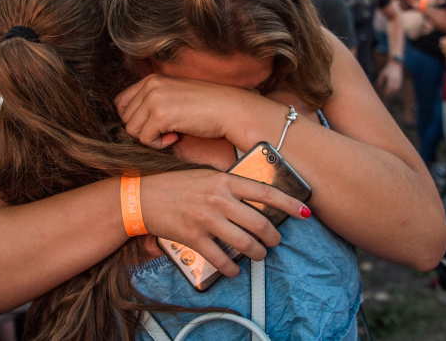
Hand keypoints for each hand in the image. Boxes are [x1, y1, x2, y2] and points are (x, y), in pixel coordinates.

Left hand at [115, 74, 239, 148]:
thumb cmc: (204, 107)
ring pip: (132, 129)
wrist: (230, 109)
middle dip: (143, 129)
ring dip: (150, 138)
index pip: (121, 102)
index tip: (152, 124)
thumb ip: (151, 101)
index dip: (133, 118)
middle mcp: (150, 85)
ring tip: (171, 133)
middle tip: (166, 130)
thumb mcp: (173, 95)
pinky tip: (176, 136)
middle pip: (126, 118)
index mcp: (151, 79)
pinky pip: (145, 139)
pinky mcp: (161, 114)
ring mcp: (155, 99)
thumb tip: (129, 122)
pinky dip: (159, 144)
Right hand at [141, 169, 310, 276]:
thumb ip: (227, 185)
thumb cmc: (173, 185)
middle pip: (259, 223)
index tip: (304, 212)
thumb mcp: (204, 176)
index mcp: (223, 180)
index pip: (264, 191)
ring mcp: (206, 220)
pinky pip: (222, 259)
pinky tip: (235, 269)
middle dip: (273, 237)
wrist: (142, 197)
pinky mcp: (194, 238)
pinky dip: (232, 268)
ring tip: (258, 254)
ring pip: (245, 243)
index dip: (288, 203)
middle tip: (274, 241)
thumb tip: (252, 200)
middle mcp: (218, 200)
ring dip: (257, 253)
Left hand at [376, 61, 402, 96]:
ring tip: (391, 94)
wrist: (396, 63)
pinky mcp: (400, 79)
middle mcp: (395, 79)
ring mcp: (399, 79)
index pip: (389, 86)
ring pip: (397, 87)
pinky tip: (394, 90)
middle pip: (393, 87)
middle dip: (391, 92)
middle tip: (387, 95)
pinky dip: (397, 89)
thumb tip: (378, 86)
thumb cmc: (388, 69)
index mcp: (391, 77)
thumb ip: (380, 80)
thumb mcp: (382, 73)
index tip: (385, 94)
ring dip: (394, 91)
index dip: (388, 90)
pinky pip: (399, 85)